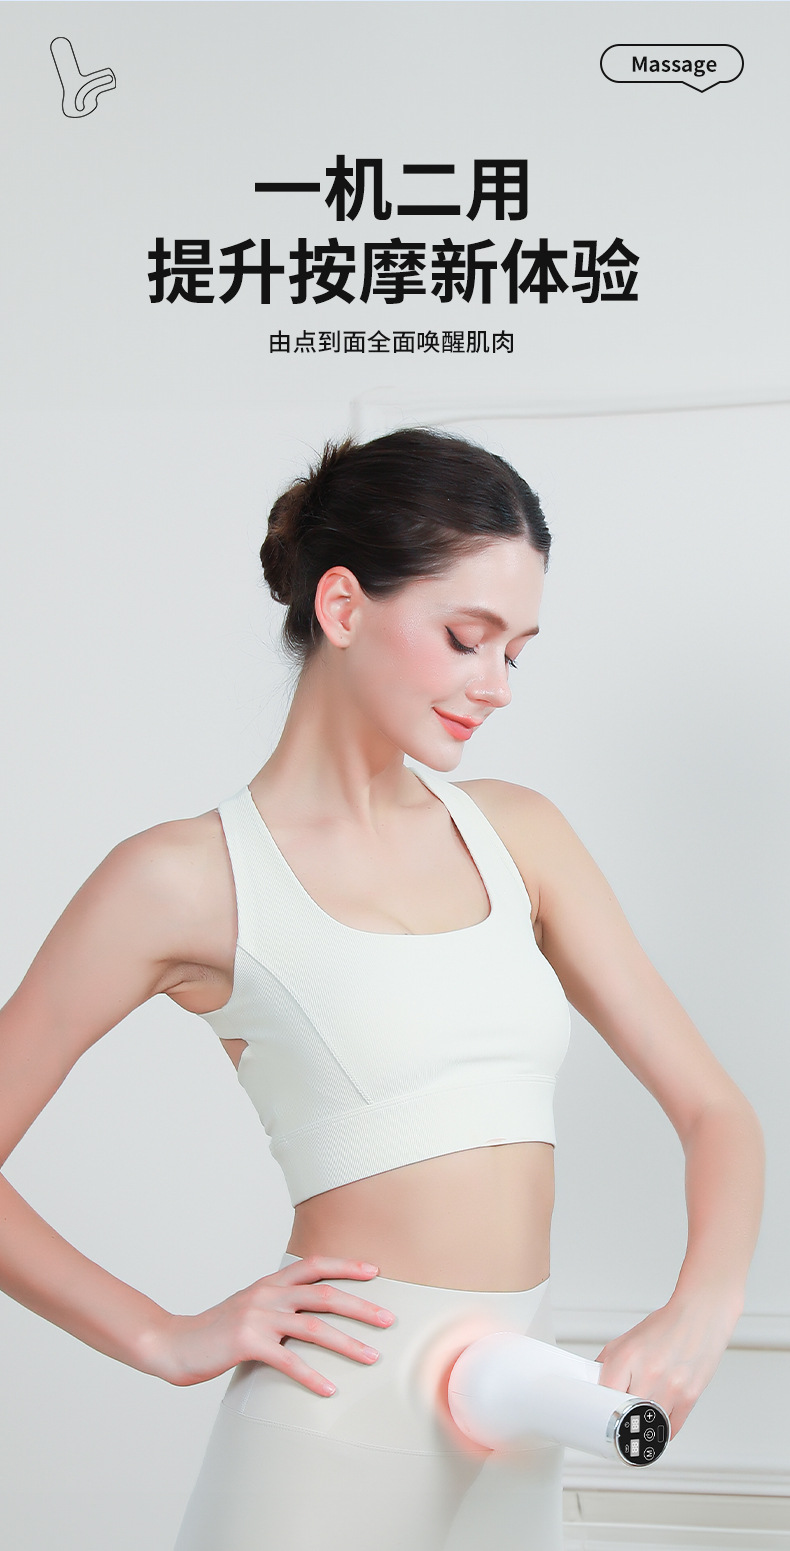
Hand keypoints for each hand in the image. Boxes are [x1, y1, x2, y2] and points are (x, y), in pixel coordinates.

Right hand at [147, 1255, 395, 1394]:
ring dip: (347, 1343)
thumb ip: (277, 1306)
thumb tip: (311, 1315)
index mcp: (269, 1282)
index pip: (314, 1265)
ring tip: (372, 1356)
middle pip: (324, 1295)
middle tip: (389, 1320)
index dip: (346, 1265)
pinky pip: (288, 1360)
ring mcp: (257, 1317)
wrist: (173, 1343)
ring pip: (314, 1327)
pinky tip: (330, 1389)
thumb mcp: (250, 1308)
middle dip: (361, 1306)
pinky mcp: (247, 1343)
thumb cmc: (215, 1330)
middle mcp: (267, 1294)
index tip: (375, 1271)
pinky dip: (312, 1376)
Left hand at [596, 1296, 737, 1435]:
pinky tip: (658, 1418)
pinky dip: (662, 1427)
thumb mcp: (627, 1340)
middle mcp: (648, 1372)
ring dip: (644, 1421)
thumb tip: (593, 1385)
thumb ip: (608, 1363)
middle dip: (623, 1414)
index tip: (601, 1413)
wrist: (699, 1317)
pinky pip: (670, 1428)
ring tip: (643, 1411)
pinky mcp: (689, 1398)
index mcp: (627, 1357)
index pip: (604, 1395)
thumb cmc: (665, 1328)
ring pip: (648, 1424)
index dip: (600, 1406)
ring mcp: (670, 1388)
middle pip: (625, 1412)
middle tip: (622, 1413)